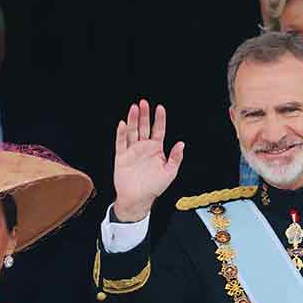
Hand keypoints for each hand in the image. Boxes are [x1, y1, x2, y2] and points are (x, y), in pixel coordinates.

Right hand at [112, 99, 184, 221]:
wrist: (138, 199)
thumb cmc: (154, 187)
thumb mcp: (170, 173)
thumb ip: (175, 158)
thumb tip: (181, 144)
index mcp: (156, 149)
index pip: (158, 130)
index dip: (160, 119)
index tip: (160, 108)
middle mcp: (144, 147)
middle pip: (144, 127)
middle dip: (144, 115)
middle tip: (144, 103)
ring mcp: (132, 151)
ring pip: (132, 132)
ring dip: (133, 120)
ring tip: (134, 108)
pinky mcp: (121, 156)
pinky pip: (121, 143)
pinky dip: (121, 133)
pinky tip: (122, 124)